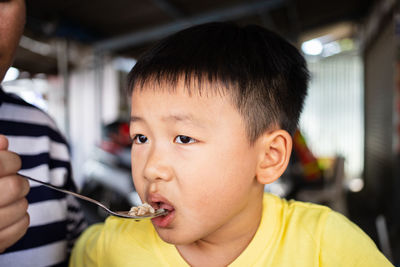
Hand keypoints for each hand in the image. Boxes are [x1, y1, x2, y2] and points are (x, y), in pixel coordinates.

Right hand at [0, 135, 29, 252]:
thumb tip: (2, 142)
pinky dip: (21, 219)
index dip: (10, 161)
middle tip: (11, 182)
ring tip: (7, 200)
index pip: (3, 164)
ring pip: (21, 207)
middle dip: (17, 181)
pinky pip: (20, 227)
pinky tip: (9, 214)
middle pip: (15, 186)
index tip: (9, 163)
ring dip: (19, 201)